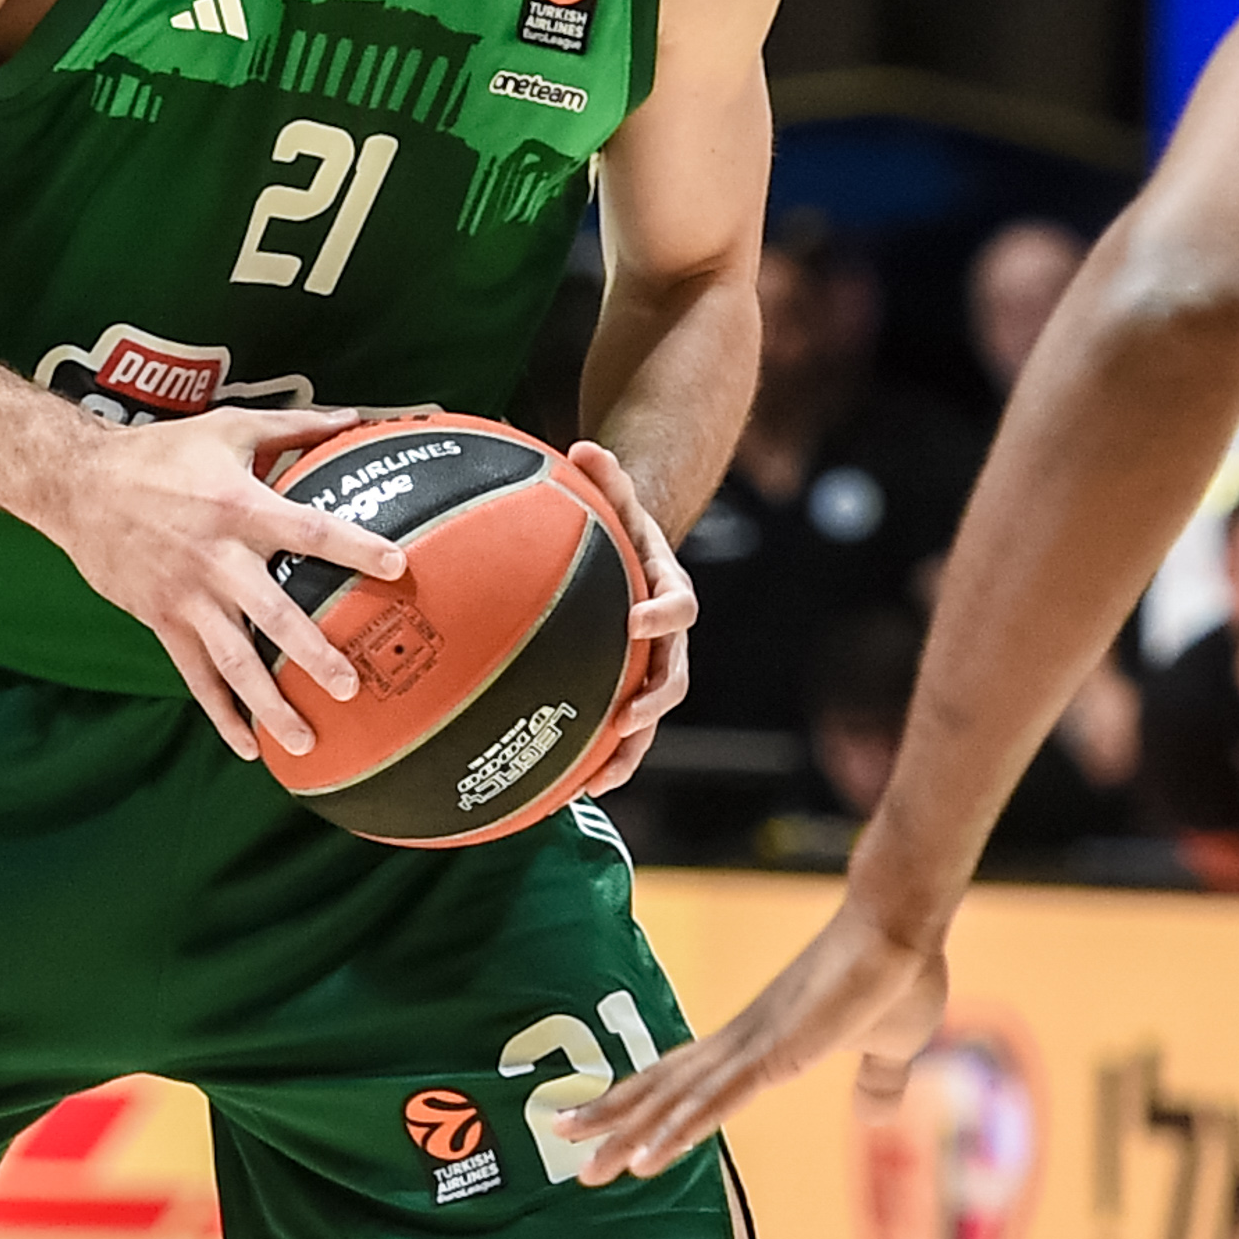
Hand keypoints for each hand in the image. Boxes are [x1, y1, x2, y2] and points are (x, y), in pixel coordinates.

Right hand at [37, 404, 401, 764]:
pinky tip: (248, 747)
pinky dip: (221, 714)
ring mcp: (189, 597)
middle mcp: (218, 559)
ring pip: (234, 661)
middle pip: (275, 614)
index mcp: (242, 508)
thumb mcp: (229, 427)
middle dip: (313, 653)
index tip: (398, 568)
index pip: (311, 531)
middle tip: (351, 685)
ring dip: (269, 704)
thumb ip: (295, 426)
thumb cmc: (161, 453)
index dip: (356, 548)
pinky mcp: (163, 621)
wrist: (79, 485)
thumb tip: (356, 415)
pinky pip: (196, 675)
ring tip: (307, 740)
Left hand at [567, 440, 695, 796]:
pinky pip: (616, 734)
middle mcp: (668, 640)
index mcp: (668, 591)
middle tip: (626, 719)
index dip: (664, 616)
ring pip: (647, 721)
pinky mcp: (626, 693)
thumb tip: (584, 447)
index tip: (638, 621)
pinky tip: (558, 791)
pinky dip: (595, 762)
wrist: (634, 559)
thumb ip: (607, 475)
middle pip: (673, 679)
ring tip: (594, 784)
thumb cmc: (620, 527)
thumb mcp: (618, 497)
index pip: (680, 606)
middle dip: (652, 703)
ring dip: (626, 754)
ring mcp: (650, 671)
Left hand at [581, 890, 945, 1180]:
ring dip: (628, 1136)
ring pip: (676, 1101)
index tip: (607, 1125)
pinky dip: (677, 1132)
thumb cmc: (900, 976)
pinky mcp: (773, 1052)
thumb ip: (877, 1082)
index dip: (645, 1102)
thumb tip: (874, 1116)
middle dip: (614, 1121)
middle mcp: (742, 1042)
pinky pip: (715, 1102)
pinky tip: (646, 1159)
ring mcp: (753, 1045)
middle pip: (665, 1088)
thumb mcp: (891, 1048)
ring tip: (584, 1168)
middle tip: (565, 1150)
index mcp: (762, 1042)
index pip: (689, 1079)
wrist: (904, 926)